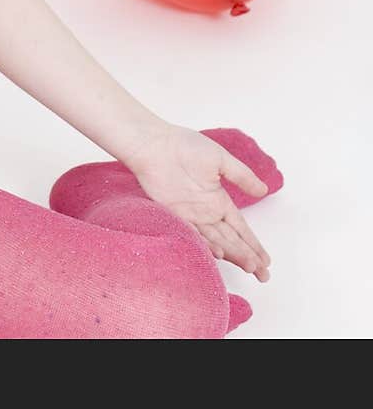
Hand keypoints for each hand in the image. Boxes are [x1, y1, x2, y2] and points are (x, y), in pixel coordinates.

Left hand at [121, 123, 272, 281]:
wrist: (154, 144)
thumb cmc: (185, 146)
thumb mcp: (220, 159)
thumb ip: (241, 175)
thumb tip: (264, 190)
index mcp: (218, 199)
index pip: (240, 228)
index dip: (253, 244)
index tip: (266, 261)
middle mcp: (206, 211)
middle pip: (232, 239)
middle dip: (248, 256)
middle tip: (263, 275)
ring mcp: (190, 215)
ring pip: (217, 241)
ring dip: (233, 254)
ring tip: (249, 267)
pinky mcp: (174, 215)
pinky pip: (192, 234)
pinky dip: (205, 245)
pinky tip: (219, 255)